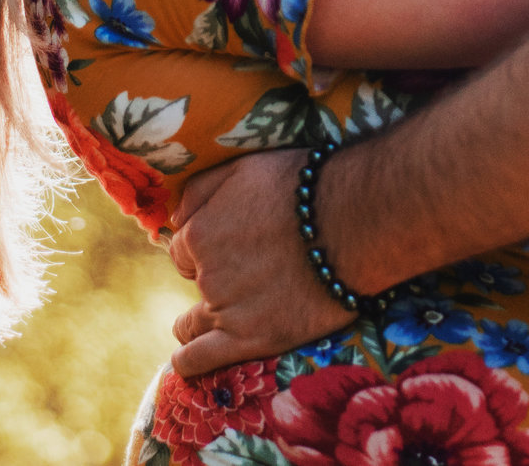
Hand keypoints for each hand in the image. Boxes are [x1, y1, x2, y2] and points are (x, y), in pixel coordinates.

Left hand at [165, 149, 355, 378]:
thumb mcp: (243, 167)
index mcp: (201, 234)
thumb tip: (175, 217)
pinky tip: (189, 360)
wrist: (353, 223)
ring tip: (216, 321)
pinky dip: (188, 361)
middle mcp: (208, 275)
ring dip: (196, 322)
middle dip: (212, 279)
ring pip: (190, 324)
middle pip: (195, 284)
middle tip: (247, 273)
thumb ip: (199, 190)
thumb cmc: (301, 188)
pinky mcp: (252, 340)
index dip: (205, 248)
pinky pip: (199, 360)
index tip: (230, 247)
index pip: (184, 249)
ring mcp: (228, 311)